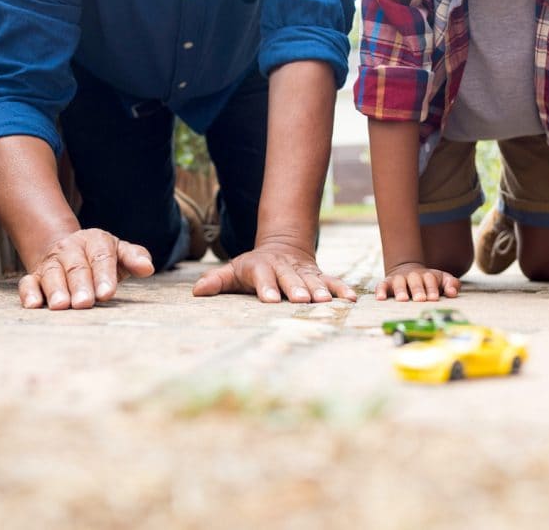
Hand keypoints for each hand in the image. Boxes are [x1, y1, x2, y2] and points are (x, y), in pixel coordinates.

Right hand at [18, 228, 154, 309]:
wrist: (69, 250)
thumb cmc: (101, 257)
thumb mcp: (120, 253)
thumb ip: (135, 258)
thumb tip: (148, 268)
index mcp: (95, 241)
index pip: (101, 257)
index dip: (104, 275)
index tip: (107, 293)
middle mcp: (71, 249)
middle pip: (76, 267)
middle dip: (80, 285)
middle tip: (84, 303)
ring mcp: (52, 262)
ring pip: (52, 274)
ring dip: (56, 290)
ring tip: (61, 306)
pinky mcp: (34, 276)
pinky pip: (28, 282)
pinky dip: (29, 293)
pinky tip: (34, 305)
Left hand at [191, 241, 356, 302]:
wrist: (282, 247)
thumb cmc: (253, 268)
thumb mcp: (233, 271)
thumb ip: (217, 281)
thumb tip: (196, 291)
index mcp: (261, 267)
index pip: (262, 276)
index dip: (266, 287)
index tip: (269, 300)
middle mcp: (284, 268)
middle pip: (289, 278)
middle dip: (295, 288)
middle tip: (302, 300)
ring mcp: (303, 271)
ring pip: (311, 280)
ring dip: (319, 290)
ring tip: (325, 301)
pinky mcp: (319, 275)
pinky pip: (332, 281)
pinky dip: (342, 289)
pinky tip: (352, 299)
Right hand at [375, 262, 460, 301]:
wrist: (410, 272)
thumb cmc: (430, 282)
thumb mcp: (443, 280)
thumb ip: (452, 284)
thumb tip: (452, 293)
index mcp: (427, 276)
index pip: (430, 280)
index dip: (432, 288)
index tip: (434, 298)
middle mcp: (413, 276)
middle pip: (415, 280)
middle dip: (418, 289)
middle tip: (420, 299)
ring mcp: (399, 279)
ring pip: (399, 282)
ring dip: (400, 290)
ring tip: (402, 299)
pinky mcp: (387, 283)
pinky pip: (382, 285)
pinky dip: (380, 290)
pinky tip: (380, 298)